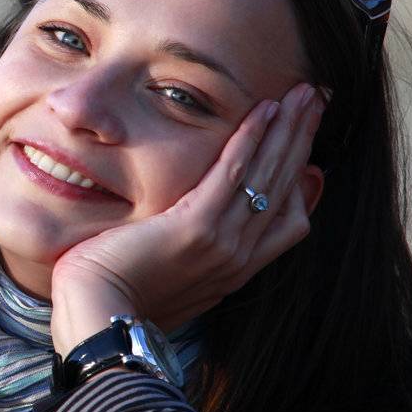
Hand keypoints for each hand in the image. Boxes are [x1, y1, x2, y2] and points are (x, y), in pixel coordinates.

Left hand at [49, 81, 325, 353]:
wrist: (96, 318)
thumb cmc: (114, 300)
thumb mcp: (165, 281)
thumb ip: (185, 256)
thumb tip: (183, 237)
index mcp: (233, 271)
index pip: (288, 221)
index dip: (301, 182)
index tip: (306, 150)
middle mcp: (238, 258)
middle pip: (287, 189)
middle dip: (303, 141)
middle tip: (315, 101)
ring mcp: (223, 243)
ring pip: (269, 175)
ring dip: (289, 129)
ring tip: (303, 93)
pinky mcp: (197, 228)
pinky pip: (234, 172)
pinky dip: (252, 138)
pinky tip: (264, 109)